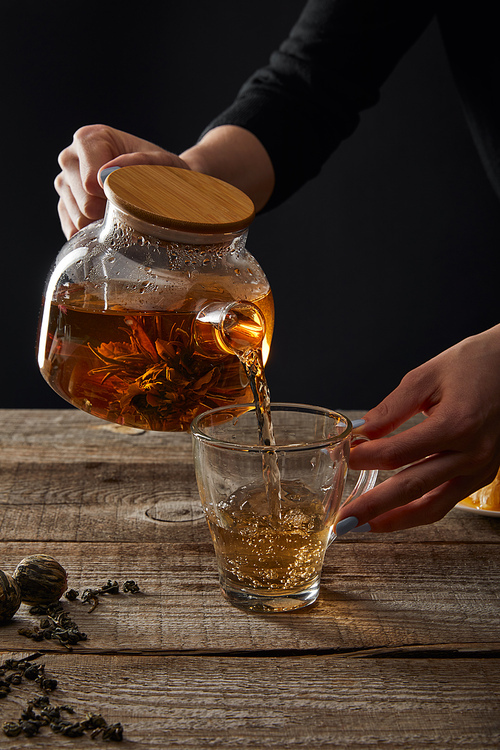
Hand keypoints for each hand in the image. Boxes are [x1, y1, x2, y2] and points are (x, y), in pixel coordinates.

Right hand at [55, 124, 189, 237]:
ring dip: (103, 222)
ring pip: (78, 219)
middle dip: (109, 211)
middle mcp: (70, 157)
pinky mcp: (64, 203)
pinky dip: (93, 232)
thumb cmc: (161, 171)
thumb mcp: (163, 163)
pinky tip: (108, 221)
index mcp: (89, 139)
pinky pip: (72, 229)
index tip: (132, 192)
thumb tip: (108, 172)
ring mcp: (64, 181)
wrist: (160, 181)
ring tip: (120, 208)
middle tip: (129, 203)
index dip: (113, 196)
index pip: (90, 182)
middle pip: (85, 204)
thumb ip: (141, 162)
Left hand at [337, 324, 499, 532]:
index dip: (364, 458)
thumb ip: (392, 408)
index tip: (343, 456)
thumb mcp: (427, 375)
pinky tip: (394, 514)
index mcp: (456, 424)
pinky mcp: (482, 475)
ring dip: (395, 520)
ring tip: (364, 527)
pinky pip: (446, 501)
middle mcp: (471, 453)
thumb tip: (360, 432)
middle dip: (373, 507)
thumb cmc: (475, 364)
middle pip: (412, 487)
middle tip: (343, 520)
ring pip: (433, 506)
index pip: (397, 453)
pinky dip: (418, 511)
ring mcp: (480, 468)